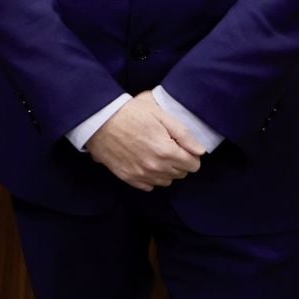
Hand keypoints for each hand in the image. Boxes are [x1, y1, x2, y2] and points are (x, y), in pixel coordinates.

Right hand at [86, 92, 206, 190]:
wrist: (97, 119)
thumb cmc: (128, 112)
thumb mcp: (159, 114)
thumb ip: (183, 133)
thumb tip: (200, 151)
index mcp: (166, 151)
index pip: (194, 165)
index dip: (190, 154)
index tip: (180, 145)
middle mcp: (155, 167)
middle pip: (181, 174)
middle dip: (178, 161)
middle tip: (166, 146)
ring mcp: (140, 174)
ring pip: (166, 181)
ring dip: (165, 170)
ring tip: (154, 153)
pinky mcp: (128, 177)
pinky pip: (149, 186)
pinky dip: (151, 177)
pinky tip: (143, 161)